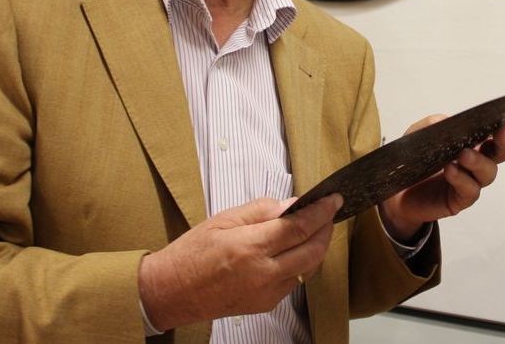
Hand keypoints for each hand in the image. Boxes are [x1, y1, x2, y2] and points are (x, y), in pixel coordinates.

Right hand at [139, 193, 341, 330]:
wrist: (171, 291)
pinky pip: (293, 281)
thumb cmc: (191, 253)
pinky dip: (299, 263)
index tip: (333, 200)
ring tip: (314, 228)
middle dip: (326, 230)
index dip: (321, 212)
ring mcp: (266, 293)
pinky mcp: (265, 305)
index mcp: (251, 247)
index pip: (299, 226)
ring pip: (306, 268)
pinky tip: (293, 250)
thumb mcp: (223, 219)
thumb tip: (290, 205)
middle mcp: (262, 273)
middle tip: (329, 213)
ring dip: (316, 247)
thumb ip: (261, 210)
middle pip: (312, 251)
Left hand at [379, 110, 504, 241]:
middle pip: (501, 152)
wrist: (396, 191)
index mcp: (472, 141)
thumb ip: (433, 124)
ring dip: (478, 161)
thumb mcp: (418, 135)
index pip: (496, 130)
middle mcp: (477, 161)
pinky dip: (461, 179)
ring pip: (488, 172)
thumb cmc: (414, 159)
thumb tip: (447, 120)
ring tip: (464, 154)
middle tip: (502, 131)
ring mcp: (470, 181)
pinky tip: (451, 170)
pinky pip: (469, 190)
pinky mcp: (459, 200)